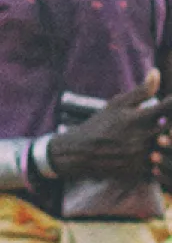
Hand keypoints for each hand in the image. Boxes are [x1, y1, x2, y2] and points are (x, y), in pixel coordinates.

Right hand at [51, 72, 171, 182]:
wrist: (80, 152)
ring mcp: (140, 155)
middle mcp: (141, 137)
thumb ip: (141, 91)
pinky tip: (149, 151)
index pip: (168, 108)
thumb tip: (156, 72)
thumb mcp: (117, 104)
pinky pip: (157, 163)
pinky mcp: (139, 170)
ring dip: (164, 141)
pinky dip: (157, 156)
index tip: (171, 103)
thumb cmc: (100, 124)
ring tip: (149, 136)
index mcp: (137, 118)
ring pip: (165, 147)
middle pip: (170, 128)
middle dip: (168, 123)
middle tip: (162, 121)